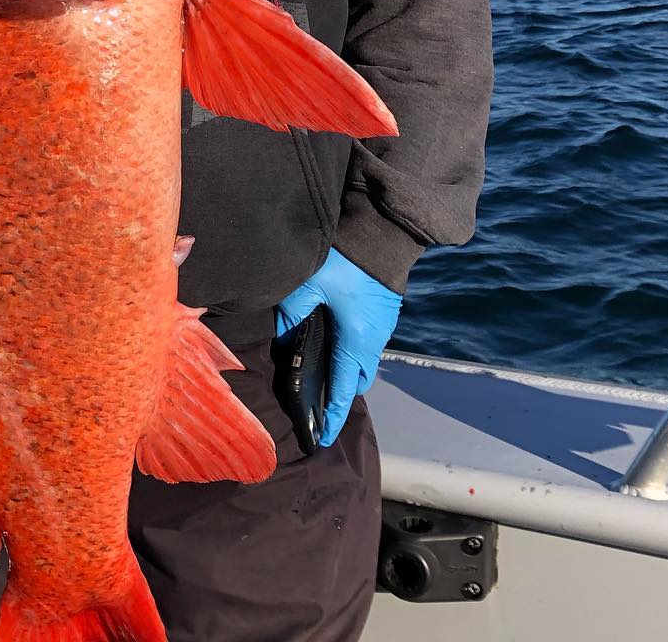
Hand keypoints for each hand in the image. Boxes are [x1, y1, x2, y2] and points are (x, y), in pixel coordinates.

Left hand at [276, 248, 402, 447]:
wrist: (382, 230)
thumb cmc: (346, 260)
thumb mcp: (309, 285)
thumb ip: (292, 314)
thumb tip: (285, 339)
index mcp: (357, 340)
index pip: (344, 389)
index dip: (333, 415)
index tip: (323, 437)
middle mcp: (374, 338)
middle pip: (356, 378)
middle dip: (340, 392)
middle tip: (317, 399)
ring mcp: (382, 324)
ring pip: (363, 359)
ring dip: (346, 367)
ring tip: (320, 368)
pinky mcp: (383, 310)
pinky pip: (367, 341)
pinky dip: (351, 348)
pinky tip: (331, 337)